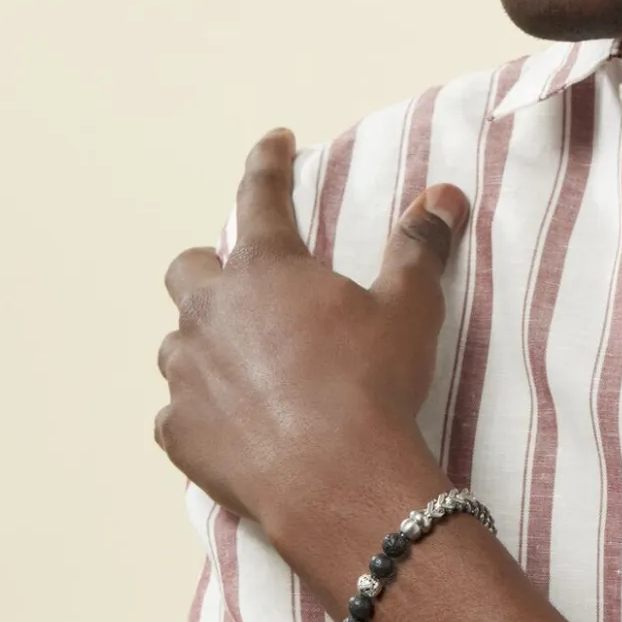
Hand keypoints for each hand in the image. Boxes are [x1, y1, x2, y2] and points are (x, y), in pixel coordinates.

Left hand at [154, 128, 469, 543]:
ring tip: (240, 365)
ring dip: (203, 344)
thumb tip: (444, 196)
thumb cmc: (371, 384)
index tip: (275, 142)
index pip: (261, 196)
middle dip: (211, 270)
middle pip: (188, 270)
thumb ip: (419, 248)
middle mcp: (211, 312)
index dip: (270, 163)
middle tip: (243, 289)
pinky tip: (228, 426)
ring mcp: (187, 374)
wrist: (339, 478)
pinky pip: (176, 414)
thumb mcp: (407, 310)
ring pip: (177, 343)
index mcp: (266, 271)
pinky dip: (198, 413)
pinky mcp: (180, 432)